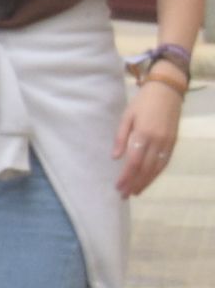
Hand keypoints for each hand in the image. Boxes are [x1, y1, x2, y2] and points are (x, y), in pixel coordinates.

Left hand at [121, 73, 183, 200]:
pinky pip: (165, 162)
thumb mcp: (126, 117)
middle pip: (146, 169)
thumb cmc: (142, 103)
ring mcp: (168, 143)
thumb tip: (115, 157)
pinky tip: (149, 179)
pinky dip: (156, 173)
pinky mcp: (174, 142)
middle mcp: (157, 141)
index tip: (118, 187)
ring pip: (157, 168)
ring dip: (146, 182)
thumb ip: (120, 137)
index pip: (134, 162)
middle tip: (124, 195)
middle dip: (134, 183)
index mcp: (143, 134)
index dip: (126, 177)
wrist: (167, 92)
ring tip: (135, 192)